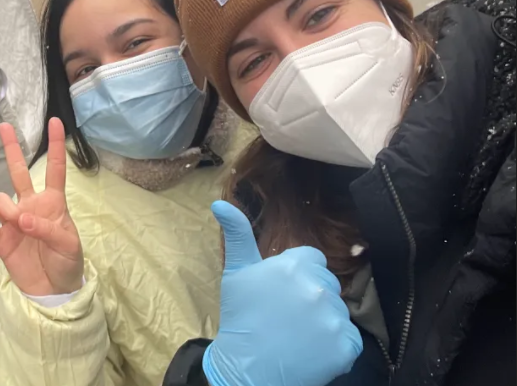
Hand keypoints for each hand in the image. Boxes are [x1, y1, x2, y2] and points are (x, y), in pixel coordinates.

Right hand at [0, 118, 83, 295]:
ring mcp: (14, 222)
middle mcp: (31, 206)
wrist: (53, 292)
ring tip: (16, 223)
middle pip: (19, 171)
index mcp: (53, 203)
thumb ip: (47, 228)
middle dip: (11, 148)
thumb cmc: (67, 262)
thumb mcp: (68, 244)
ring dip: (5, 207)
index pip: (55, 169)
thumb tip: (22, 218)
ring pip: (0, 199)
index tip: (56, 121)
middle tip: (4, 126)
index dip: (56, 145)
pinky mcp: (1, 240)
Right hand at [203, 201, 362, 385]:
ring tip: (297, 336)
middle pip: (327, 283)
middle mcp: (318, 288)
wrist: (246, 371)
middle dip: (311, 296)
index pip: (313, 259)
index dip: (297, 275)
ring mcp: (334, 318)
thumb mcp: (235, 273)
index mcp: (293, 266)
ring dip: (323, 321)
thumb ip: (237, 235)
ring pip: (338, 310)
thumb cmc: (240, 319)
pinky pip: (349, 338)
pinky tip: (310, 352)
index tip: (280, 293)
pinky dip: (335, 347)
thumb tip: (220, 201)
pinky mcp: (347, 346)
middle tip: (286, 316)